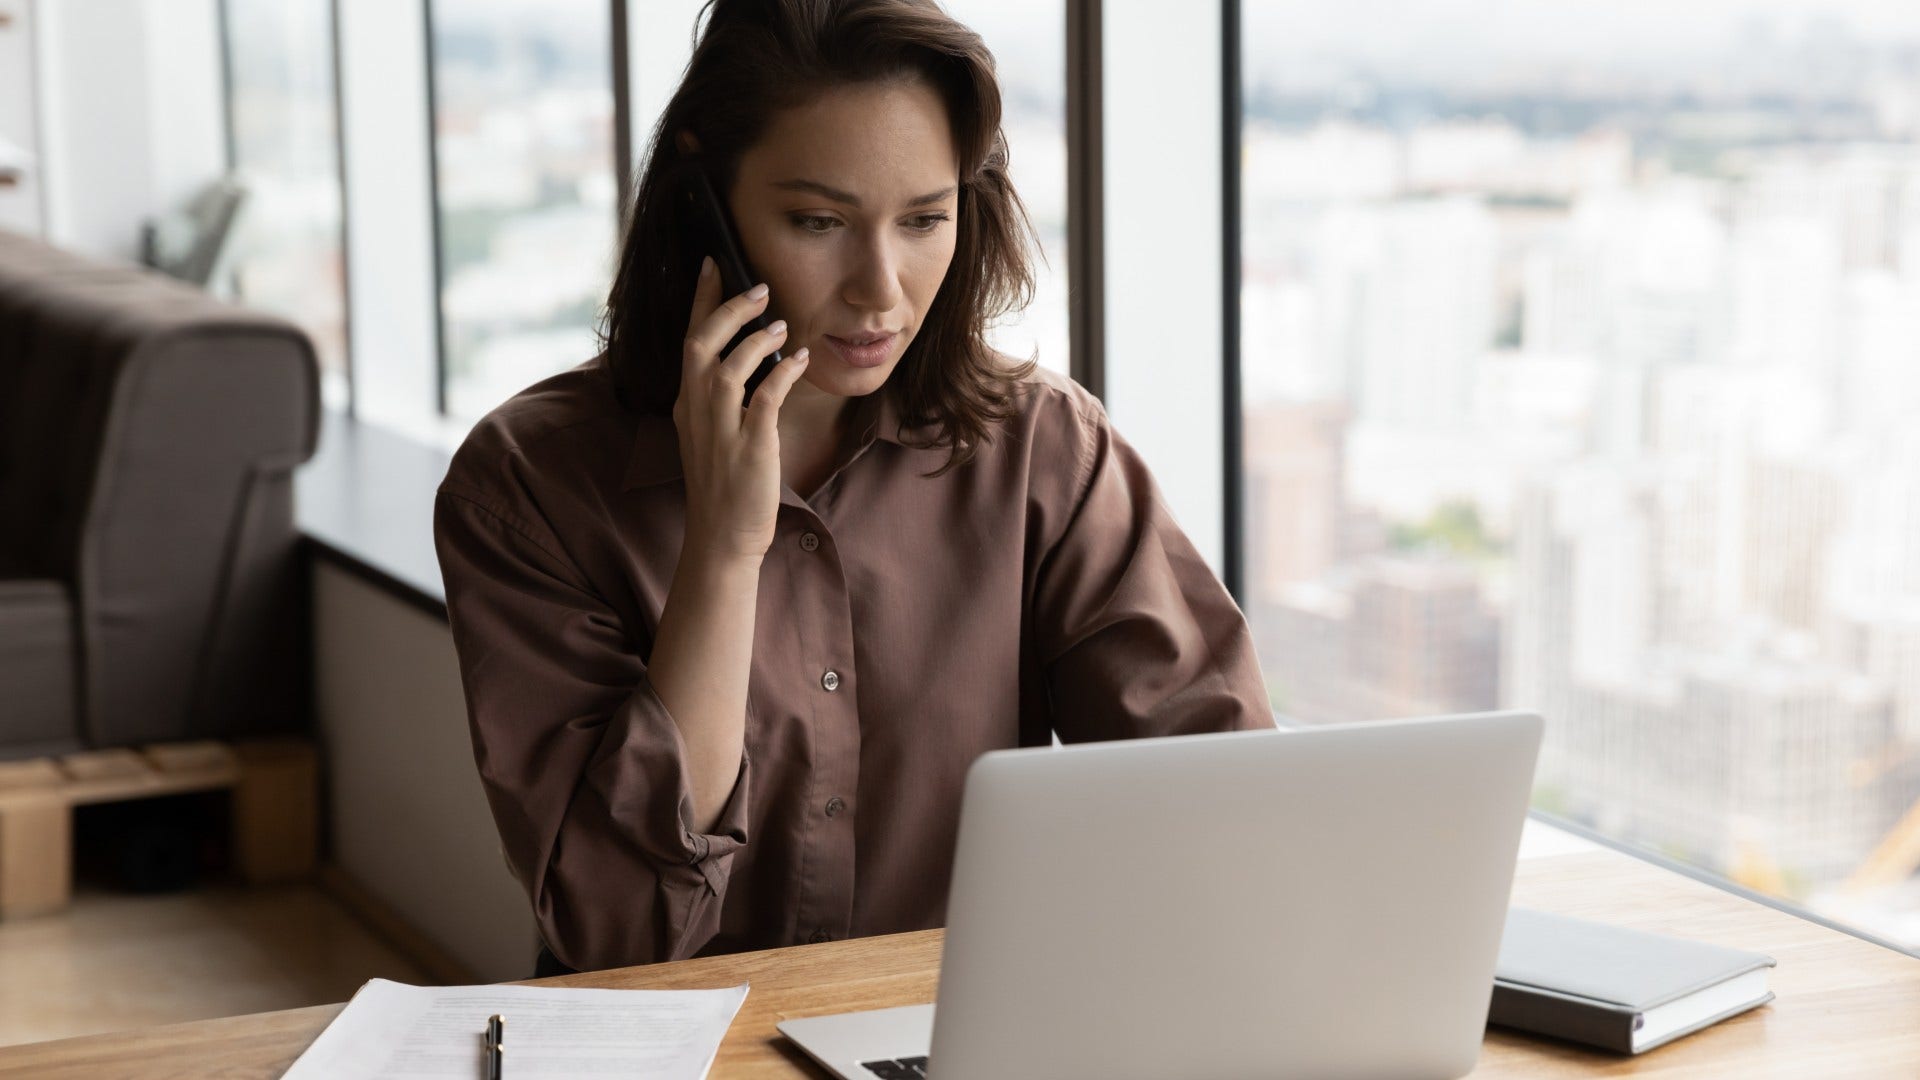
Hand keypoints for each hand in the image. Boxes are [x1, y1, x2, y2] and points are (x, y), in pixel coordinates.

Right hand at [674, 256, 812, 561]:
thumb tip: (751, 362)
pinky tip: (802, 360)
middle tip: (757, 286)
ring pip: (730, 367)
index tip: (713, 264)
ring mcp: (721, 430)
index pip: (689, 340)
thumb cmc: (724, 488)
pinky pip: (765, 399)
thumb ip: (722, 399)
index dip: (701, 300)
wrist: (723, 538)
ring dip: (756, 340)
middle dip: (728, 309)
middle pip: (701, 344)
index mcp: (687, 405)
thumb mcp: (713, 435)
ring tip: (781, 324)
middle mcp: (697, 412)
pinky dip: (784, 374)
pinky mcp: (750, 448)